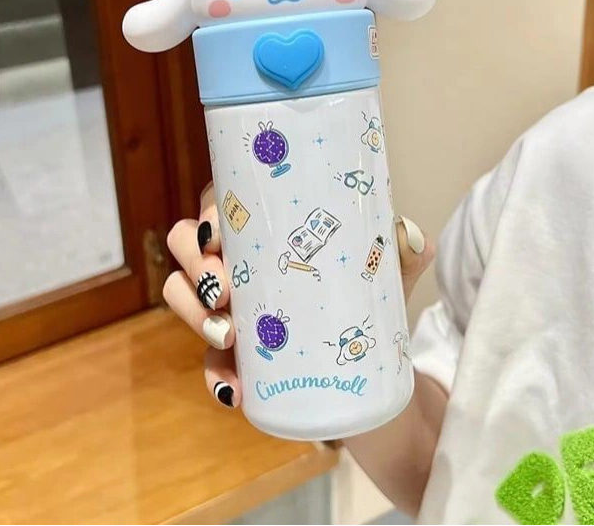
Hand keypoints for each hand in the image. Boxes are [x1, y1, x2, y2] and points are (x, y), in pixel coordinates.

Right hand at [164, 182, 433, 408]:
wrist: (369, 369)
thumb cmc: (367, 303)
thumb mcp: (386, 275)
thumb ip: (402, 253)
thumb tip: (413, 238)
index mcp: (265, 230)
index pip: (221, 203)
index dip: (209, 210)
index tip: (220, 230)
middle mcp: (236, 262)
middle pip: (184, 244)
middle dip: (195, 262)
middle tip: (223, 287)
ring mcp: (227, 308)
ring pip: (181, 295)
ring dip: (194, 314)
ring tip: (230, 335)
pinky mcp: (232, 356)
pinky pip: (208, 364)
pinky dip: (215, 376)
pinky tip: (236, 389)